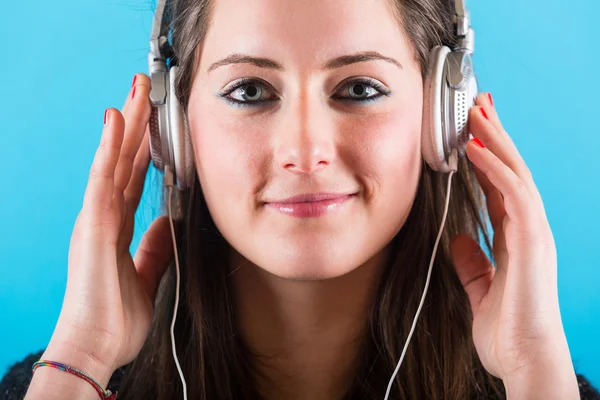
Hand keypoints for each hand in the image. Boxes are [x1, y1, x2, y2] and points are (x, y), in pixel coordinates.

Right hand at [46, 74, 175, 375]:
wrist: (98, 346)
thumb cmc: (116, 317)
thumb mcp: (146, 275)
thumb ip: (155, 246)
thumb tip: (168, 222)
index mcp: (116, 226)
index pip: (133, 176)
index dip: (143, 148)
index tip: (154, 122)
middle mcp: (104, 215)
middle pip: (123, 159)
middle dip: (136, 123)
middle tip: (146, 89)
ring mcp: (96, 216)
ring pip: (112, 159)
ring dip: (125, 122)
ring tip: (136, 89)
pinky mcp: (93, 224)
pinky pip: (102, 178)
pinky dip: (108, 148)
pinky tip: (116, 120)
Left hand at [449, 93, 573, 381]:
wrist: (524, 359)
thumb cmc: (507, 329)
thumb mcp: (480, 287)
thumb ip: (472, 262)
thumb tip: (459, 240)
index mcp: (515, 237)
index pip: (500, 186)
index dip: (488, 157)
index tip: (474, 132)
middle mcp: (527, 228)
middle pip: (511, 170)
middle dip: (496, 135)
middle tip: (479, 104)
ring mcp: (533, 231)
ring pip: (516, 173)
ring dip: (497, 140)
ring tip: (478, 111)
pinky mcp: (532, 240)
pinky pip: (514, 194)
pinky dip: (496, 168)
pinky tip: (478, 149)